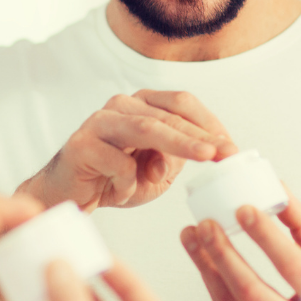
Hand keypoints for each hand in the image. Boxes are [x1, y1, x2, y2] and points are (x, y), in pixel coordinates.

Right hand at [18, 90, 236, 210]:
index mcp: (140, 105)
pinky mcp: (81, 144)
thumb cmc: (113, 180)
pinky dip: (130, 182)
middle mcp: (119, 106)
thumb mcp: (156, 172)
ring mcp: (98, 122)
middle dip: (202, 135)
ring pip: (147, 127)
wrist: (68, 197)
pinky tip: (123, 192)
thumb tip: (202, 152)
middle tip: (228, 153)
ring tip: (206, 156)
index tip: (232, 148)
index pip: (181, 103)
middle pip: (168, 114)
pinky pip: (119, 162)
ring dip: (180, 143)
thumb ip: (176, 158)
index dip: (210, 123)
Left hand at [180, 191, 300, 300]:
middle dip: (226, 254)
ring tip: (194, 233)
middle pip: (254, 291)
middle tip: (208, 223)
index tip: (245, 209)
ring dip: (208, 264)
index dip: (269, 237)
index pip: (295, 265)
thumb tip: (279, 189)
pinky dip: (209, 281)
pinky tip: (199, 255)